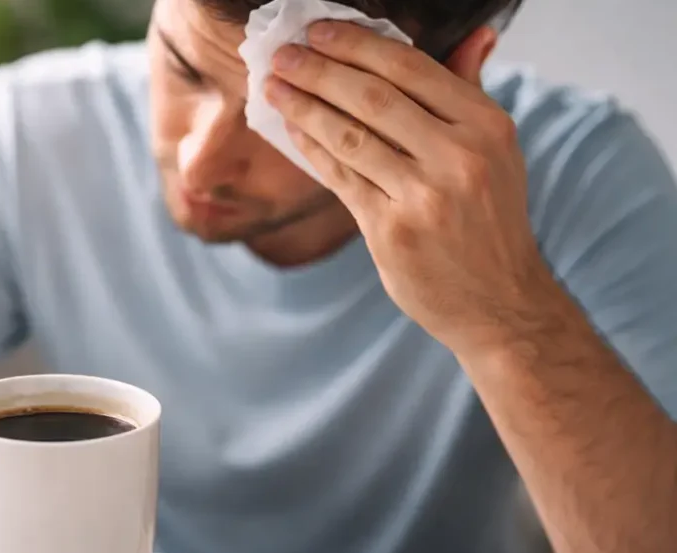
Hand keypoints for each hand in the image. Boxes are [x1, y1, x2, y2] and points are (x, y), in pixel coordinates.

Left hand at [265, 21, 555, 355]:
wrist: (499, 301)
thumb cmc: (489, 220)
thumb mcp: (497, 153)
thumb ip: (472, 93)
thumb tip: (476, 33)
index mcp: (487, 126)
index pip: (411, 69)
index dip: (358, 45)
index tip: (319, 30)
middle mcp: (460, 156)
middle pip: (374, 97)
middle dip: (320, 70)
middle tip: (283, 55)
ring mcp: (425, 196)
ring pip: (350, 136)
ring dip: (304, 107)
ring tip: (275, 88)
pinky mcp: (392, 230)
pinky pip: (341, 178)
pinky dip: (312, 150)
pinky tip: (292, 130)